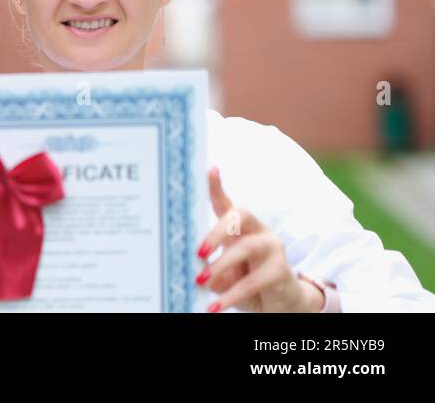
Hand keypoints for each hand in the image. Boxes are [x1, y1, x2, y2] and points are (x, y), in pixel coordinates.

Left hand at [196, 167, 324, 312]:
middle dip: (217, 231)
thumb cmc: (244, 282)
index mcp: (239, 229)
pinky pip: (254, 281)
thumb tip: (195, 273)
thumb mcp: (222, 273)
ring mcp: (272, 250)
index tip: (209, 169)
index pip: (227, 204)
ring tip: (201, 281)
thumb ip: (209, 268)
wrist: (278, 305)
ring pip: (248, 247)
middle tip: (198, 252)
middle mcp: (257, 232)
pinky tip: (215, 306)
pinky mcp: (280, 272)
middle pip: (240, 216)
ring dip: (221, 265)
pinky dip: (232, 295)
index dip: (217, 186)